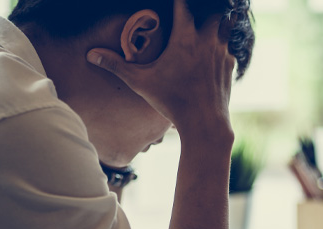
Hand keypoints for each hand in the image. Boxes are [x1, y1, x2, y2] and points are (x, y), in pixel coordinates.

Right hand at [87, 0, 235, 142]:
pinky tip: (211, 56)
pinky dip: (221, 47)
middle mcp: (207, 39)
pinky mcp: (230, 65)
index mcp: (185, 37)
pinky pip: (228, 48)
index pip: (184, 4)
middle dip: (204, 11)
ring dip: (216, 26)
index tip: (175, 1)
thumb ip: (117, 65)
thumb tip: (91, 55)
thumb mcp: (141, 82)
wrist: (204, 122)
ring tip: (203, 32)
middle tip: (192, 17)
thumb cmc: (172, 101)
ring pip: (225, 27)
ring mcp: (222, 51)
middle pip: (213, 11)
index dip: (179, 0)